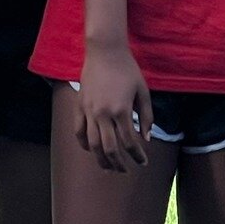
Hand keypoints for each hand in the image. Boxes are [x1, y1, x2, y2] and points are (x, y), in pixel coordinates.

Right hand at [77, 43, 153, 170]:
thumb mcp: (143, 91)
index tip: (143, 162)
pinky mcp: (79, 107)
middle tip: (126, 171)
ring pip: (92, 145)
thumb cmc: (128, 70)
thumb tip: (146, 138)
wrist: (105, 52)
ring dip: (101, 160)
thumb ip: (146, 116)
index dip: (137, 155)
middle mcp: (103, 114)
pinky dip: (84, 144)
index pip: (130, 142)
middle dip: (119, 164)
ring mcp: (88, 112)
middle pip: (109, 149)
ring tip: (109, 168)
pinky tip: (91, 150)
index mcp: (121, 110)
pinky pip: (78, 132)